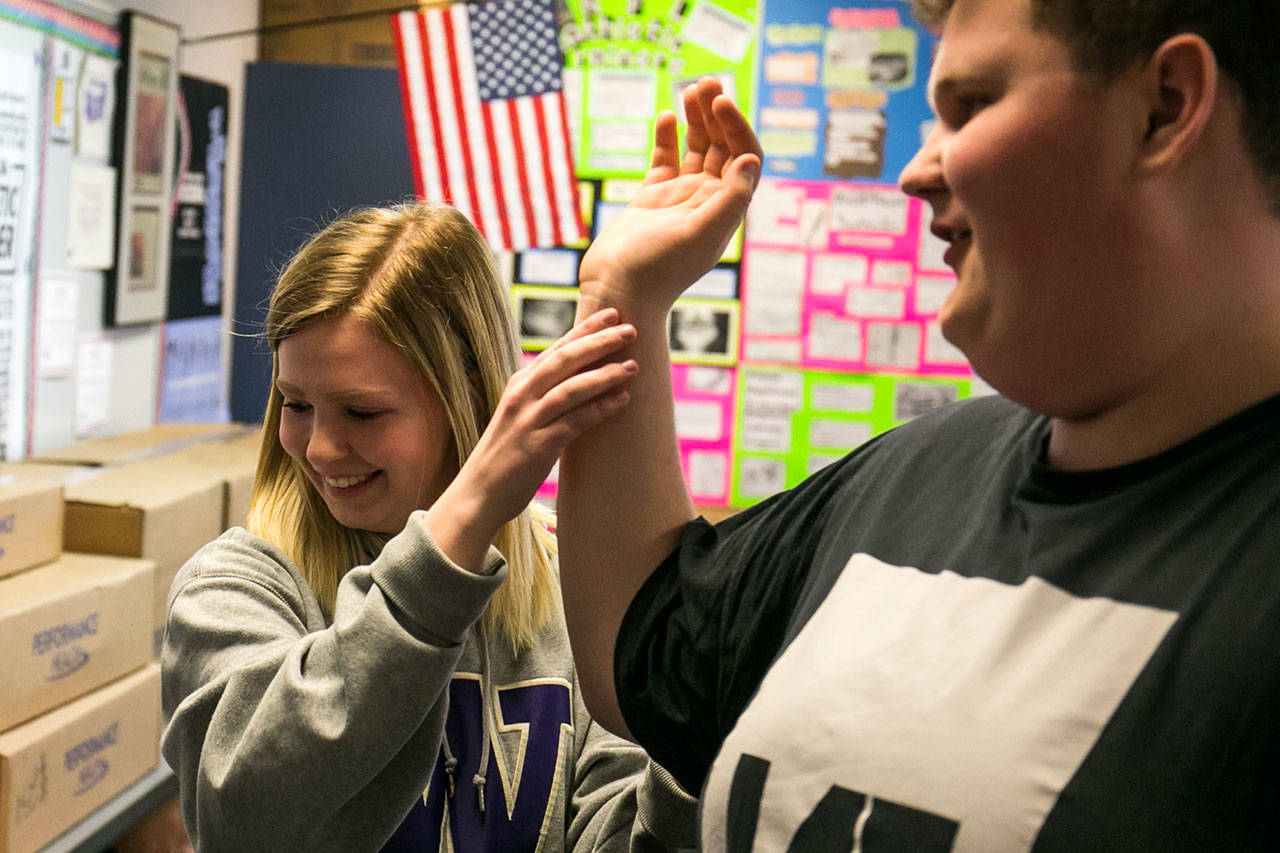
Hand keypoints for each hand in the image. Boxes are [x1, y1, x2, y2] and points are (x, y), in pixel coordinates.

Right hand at [424, 310, 637, 568]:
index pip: (557, 348)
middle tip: (631, 328)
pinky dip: (601, 409)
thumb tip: (579, 383)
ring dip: (605, 374)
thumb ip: (544, 397)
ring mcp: (528, 419)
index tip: (612, 313)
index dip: (585, 329)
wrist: (479, 494)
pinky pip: (575, 421)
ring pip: (572, 387)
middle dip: (599, 341)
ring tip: (633, 365)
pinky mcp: (538, 445)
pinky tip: (624, 400)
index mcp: (519, 384)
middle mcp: (522, 395)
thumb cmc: (506, 457)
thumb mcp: (521, 417)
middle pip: (565, 359)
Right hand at [577, 76, 761, 315]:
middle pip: (723, 147)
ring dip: (696, 118)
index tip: (721, 102)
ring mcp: (680, 198)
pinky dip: (666, 138)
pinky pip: (665, 161)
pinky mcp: (651, 199)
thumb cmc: (659, 269)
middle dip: (718, 113)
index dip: (738, 127)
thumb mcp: (700, 234)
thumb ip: (729, 198)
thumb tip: (751, 160)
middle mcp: (707, 201)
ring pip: (696, 149)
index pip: (744, 157)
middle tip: (706, 82)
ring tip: (690, 88)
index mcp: (726, 208)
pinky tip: (664, 117)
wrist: (619, 290)